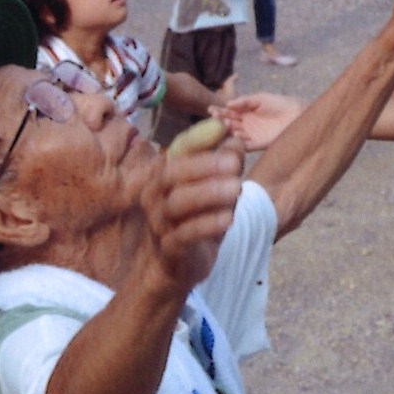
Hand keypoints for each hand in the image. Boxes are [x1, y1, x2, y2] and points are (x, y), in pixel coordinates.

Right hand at [140, 140, 242, 290]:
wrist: (177, 267)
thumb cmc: (196, 222)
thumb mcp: (216, 191)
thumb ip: (226, 164)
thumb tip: (235, 137)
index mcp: (165, 174)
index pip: (178, 148)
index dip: (199, 136)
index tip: (224, 125)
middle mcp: (156, 194)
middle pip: (171, 173)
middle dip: (204, 165)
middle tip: (234, 163)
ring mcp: (159, 222)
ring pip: (177, 203)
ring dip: (208, 193)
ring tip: (237, 189)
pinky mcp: (169, 248)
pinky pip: (183, 234)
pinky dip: (207, 224)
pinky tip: (229, 218)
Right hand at [216, 93, 304, 150]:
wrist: (296, 114)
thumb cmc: (279, 103)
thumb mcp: (260, 98)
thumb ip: (244, 101)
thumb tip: (228, 104)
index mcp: (243, 113)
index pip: (227, 113)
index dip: (219, 112)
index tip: (211, 109)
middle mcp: (244, 126)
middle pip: (228, 125)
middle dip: (220, 121)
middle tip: (214, 118)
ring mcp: (250, 135)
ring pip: (234, 135)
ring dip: (228, 131)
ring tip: (224, 125)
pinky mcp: (258, 144)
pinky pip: (245, 145)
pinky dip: (239, 142)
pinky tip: (235, 136)